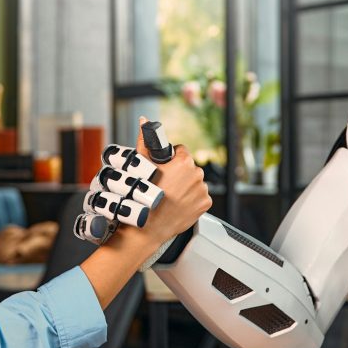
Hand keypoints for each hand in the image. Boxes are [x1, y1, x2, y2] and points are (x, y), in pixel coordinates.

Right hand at [132, 117, 210, 246]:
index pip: (181, 151)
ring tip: (172, 197)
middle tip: (166, 185)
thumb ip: (145, 141)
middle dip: (180, 174)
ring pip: (195, 182)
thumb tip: (144, 121)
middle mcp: (197, 173)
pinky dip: (192, 200)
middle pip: (189, 168)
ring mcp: (203, 189)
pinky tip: (179, 205)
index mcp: (184, 161)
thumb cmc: (142, 196)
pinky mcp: (206, 203)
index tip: (165, 169)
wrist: (148, 226)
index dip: (171, 159)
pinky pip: (200, 197)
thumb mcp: (141, 165)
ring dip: (186, 187)